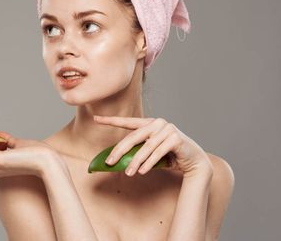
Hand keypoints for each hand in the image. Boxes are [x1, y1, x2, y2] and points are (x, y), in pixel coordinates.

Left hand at [93, 116, 212, 177]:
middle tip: (109, 162)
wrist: (194, 162)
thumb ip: (137, 151)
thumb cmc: (170, 157)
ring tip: (128, 173)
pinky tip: (141, 171)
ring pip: (145, 147)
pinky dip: (148, 163)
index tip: (96, 119)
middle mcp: (158, 123)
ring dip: (135, 162)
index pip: (127, 122)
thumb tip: (116, 159)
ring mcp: (168, 129)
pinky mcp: (176, 138)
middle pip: (133, 137)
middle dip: (120, 150)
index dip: (111, 120)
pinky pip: (157, 153)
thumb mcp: (150, 153)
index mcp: (150, 123)